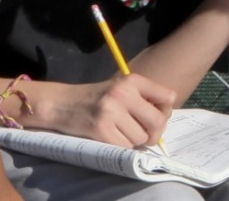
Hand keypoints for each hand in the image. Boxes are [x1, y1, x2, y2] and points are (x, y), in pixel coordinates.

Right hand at [35, 74, 176, 147]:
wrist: (61, 104)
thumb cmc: (95, 98)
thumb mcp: (120, 89)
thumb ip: (143, 99)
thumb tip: (166, 118)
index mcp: (132, 81)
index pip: (168, 97)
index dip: (165, 112)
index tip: (153, 117)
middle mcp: (123, 93)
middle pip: (158, 121)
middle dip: (154, 133)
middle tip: (144, 135)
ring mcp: (111, 112)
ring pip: (141, 138)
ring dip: (134, 141)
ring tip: (120, 133)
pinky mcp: (101, 130)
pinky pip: (125, 147)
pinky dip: (121, 147)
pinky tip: (111, 138)